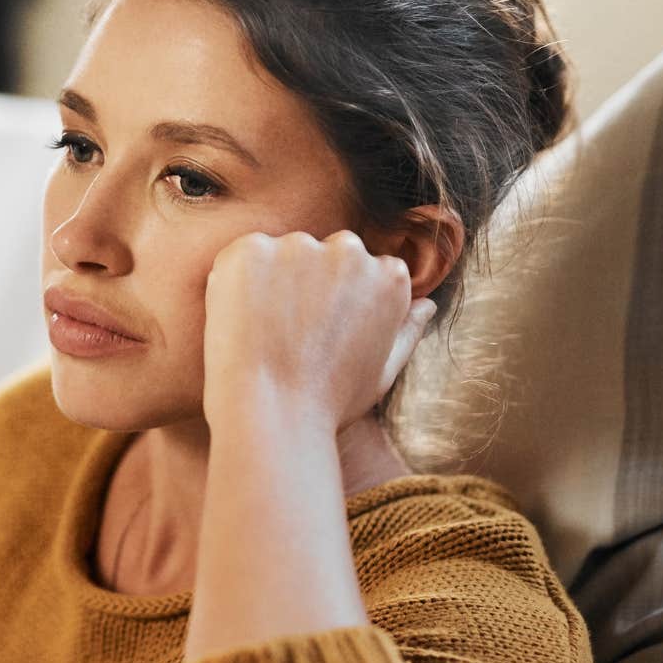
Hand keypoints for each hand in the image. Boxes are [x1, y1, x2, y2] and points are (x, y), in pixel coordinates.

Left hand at [202, 230, 436, 430]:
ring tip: (263, 334)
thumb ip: (405, 333)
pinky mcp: (251, 250)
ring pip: (283, 254)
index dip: (338, 305)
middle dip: (309, 284)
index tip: (320, 336)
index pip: (365, 270)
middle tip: (288, 336)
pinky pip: (243, 257)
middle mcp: (349, 251)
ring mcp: (299, 246)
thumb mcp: (382, 375)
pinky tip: (239, 323)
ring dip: (272, 281)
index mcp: (389, 277)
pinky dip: (236, 282)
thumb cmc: (327, 404)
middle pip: (326, 254)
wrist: (269, 415)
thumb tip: (426, 305)